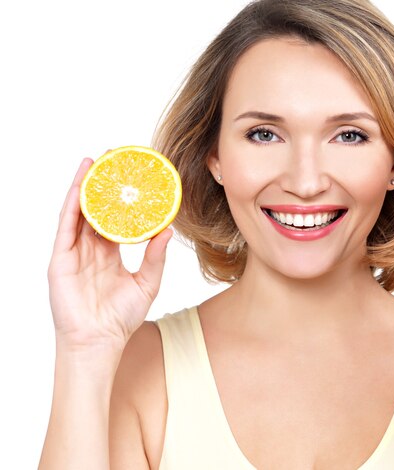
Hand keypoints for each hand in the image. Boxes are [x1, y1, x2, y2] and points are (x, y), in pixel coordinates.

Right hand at [48, 159, 171, 352]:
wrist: (100, 342)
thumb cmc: (121, 318)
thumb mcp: (147, 282)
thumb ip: (155, 256)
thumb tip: (168, 229)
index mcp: (108, 253)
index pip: (114, 218)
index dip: (121, 199)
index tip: (133, 178)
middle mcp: (90, 249)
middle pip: (95, 209)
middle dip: (103, 185)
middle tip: (114, 160)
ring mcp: (73, 253)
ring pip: (78, 212)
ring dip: (85, 187)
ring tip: (95, 162)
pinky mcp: (61, 260)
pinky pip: (66, 227)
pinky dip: (72, 204)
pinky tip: (80, 186)